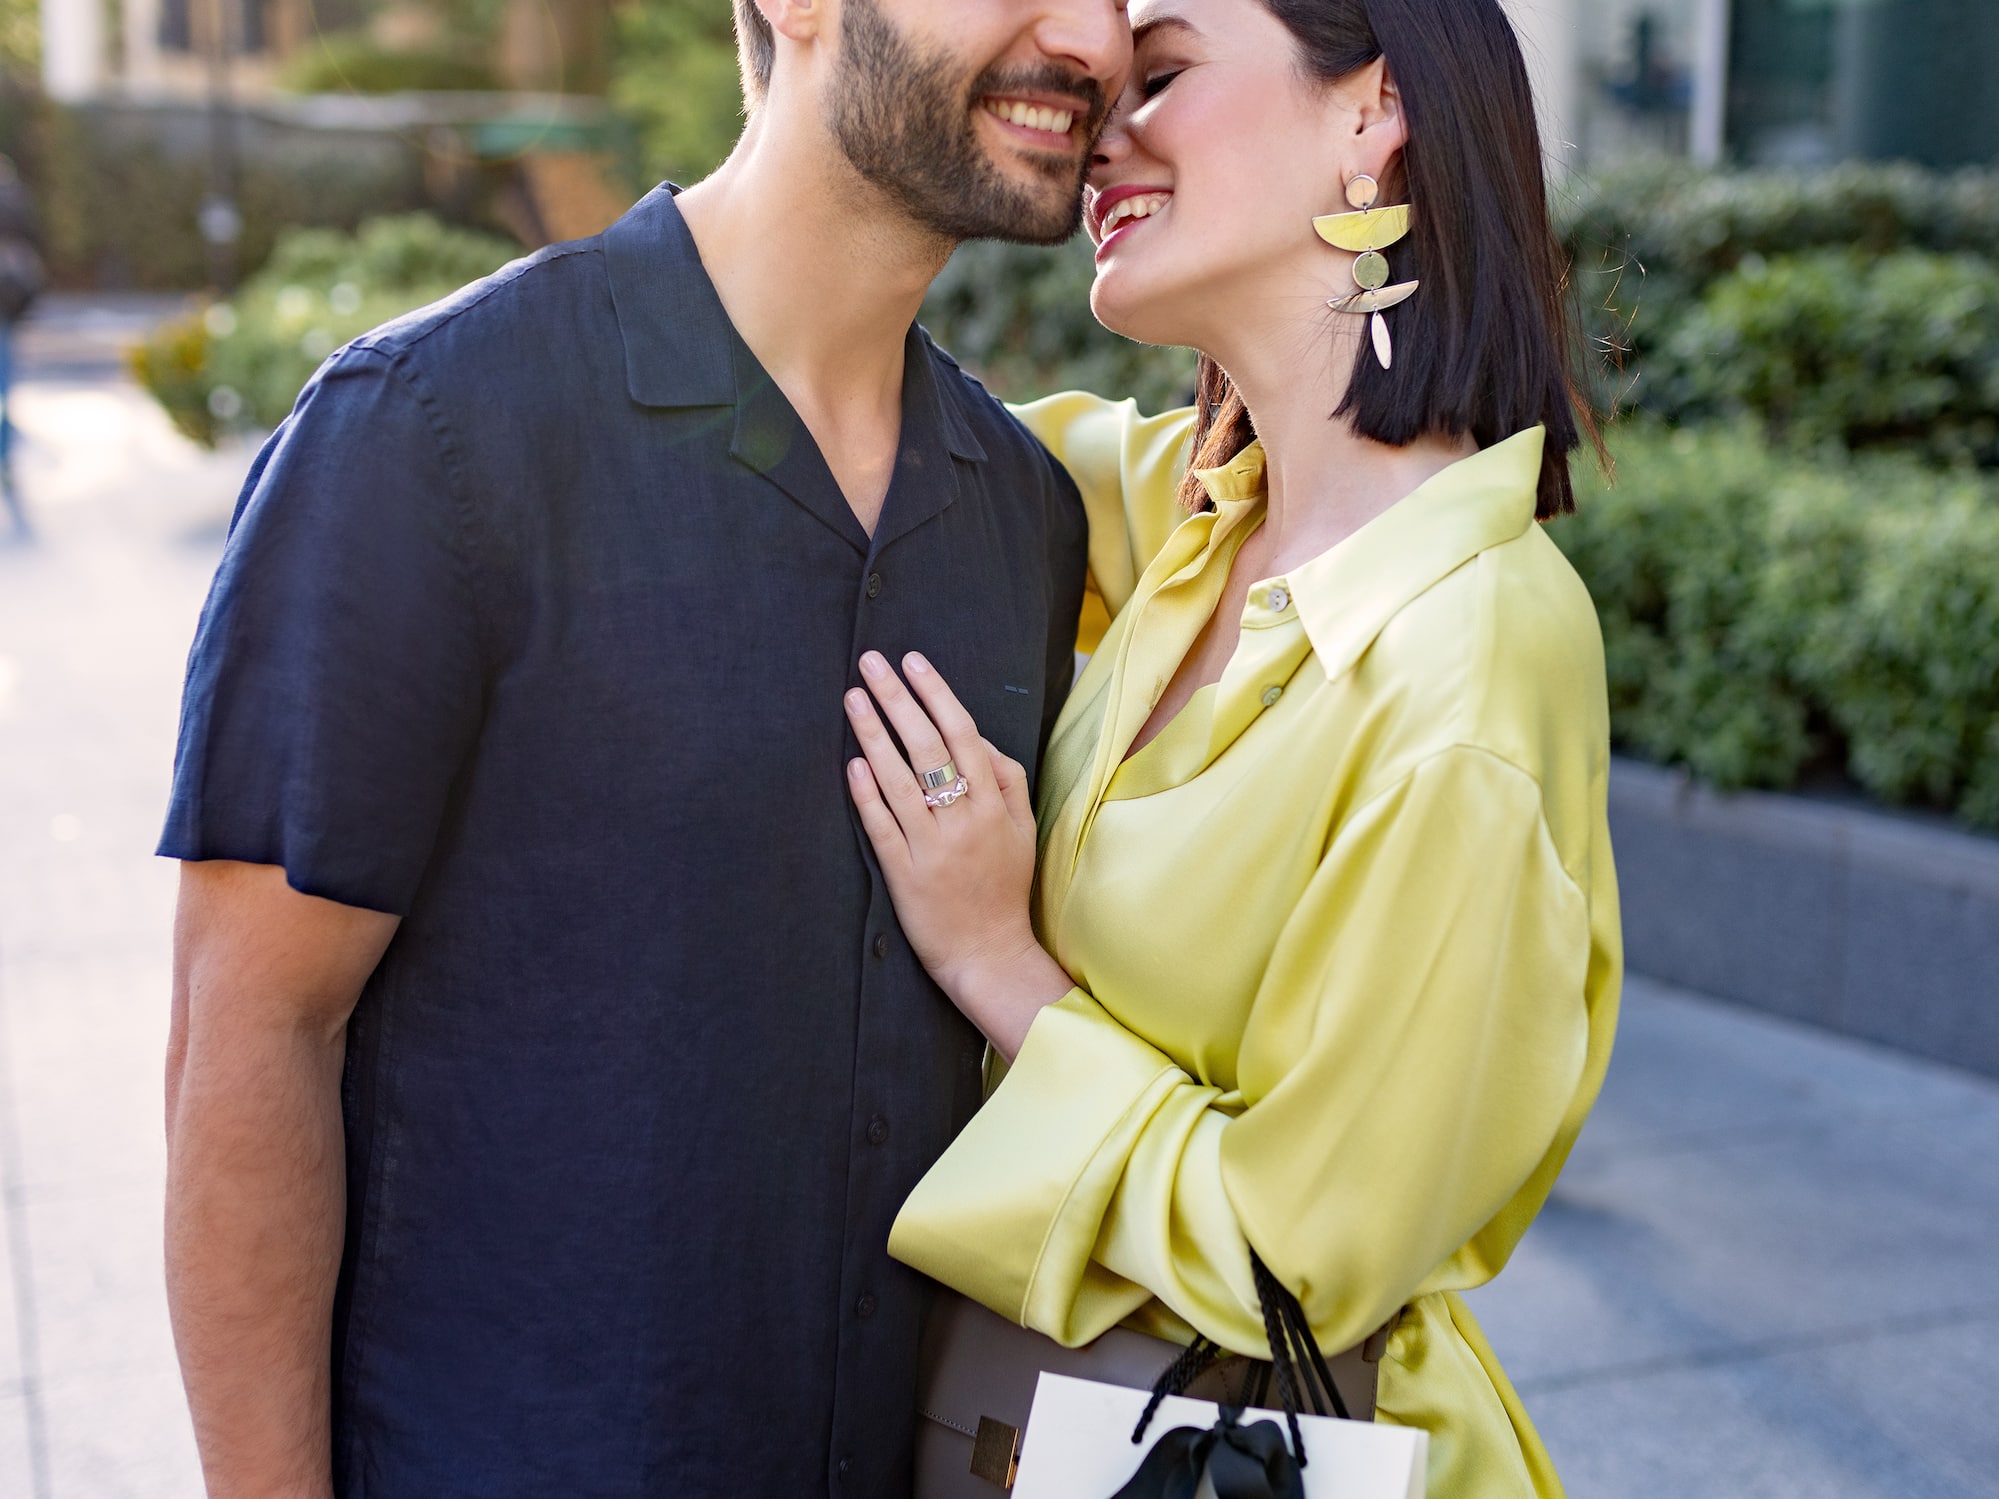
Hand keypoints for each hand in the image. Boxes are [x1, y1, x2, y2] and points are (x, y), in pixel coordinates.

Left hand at [845, 652, 1074, 1059]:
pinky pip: (882, 826)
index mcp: (993, 805)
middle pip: (927, 746)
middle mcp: (963, 820)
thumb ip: (1006, 781)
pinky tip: (852, 762)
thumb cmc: (1005, 887)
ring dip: (873, 734)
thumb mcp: (1023, 830)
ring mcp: (932, 847)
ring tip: (853, 698)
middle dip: (897, 698)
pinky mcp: (904, 874)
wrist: (990, 954)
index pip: (963, 734)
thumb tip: (979, 739)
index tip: (913, 662)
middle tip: (871, 662)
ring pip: (899, 780)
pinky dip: (867, 793)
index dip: (936, 694)